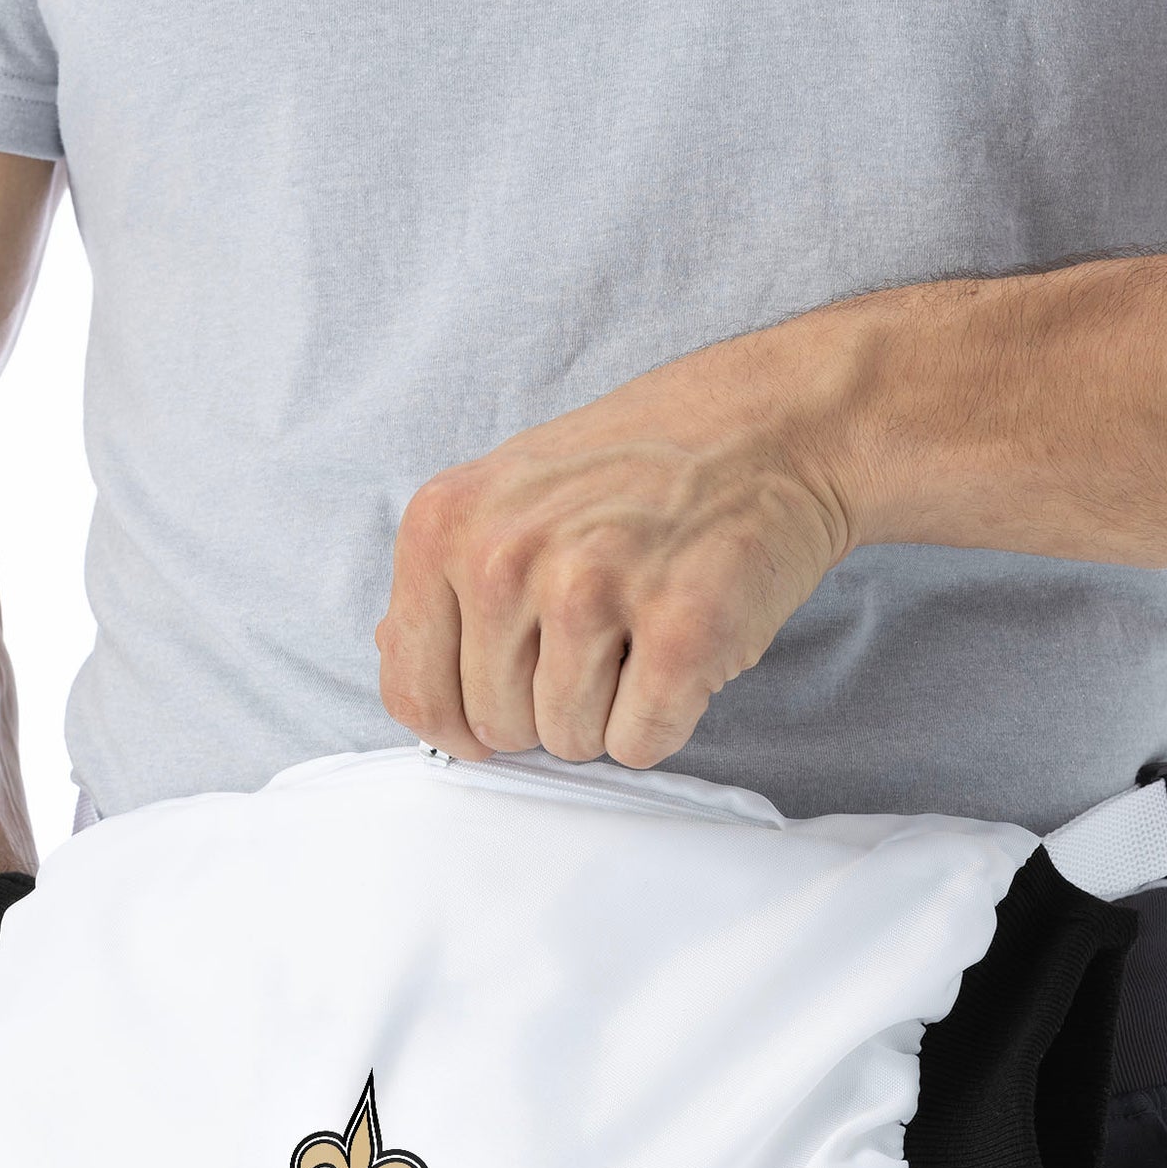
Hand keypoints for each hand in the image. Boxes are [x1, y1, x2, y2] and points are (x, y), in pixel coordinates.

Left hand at [375, 320, 857, 767]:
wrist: (770, 425)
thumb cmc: (638, 469)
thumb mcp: (508, 494)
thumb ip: (446, 581)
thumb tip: (396, 656)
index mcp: (447, 525)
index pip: (415, 692)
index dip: (459, 724)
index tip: (501, 706)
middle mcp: (506, 556)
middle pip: (497, 728)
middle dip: (548, 708)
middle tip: (600, 640)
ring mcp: (591, 590)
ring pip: (570, 741)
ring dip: (611, 712)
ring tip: (641, 634)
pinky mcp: (678, 629)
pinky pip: (640, 742)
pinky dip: (667, 719)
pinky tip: (683, 651)